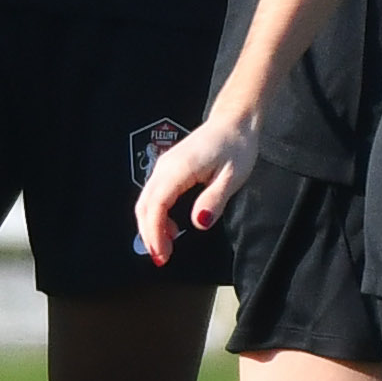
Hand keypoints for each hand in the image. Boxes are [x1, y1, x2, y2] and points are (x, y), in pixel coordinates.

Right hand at [135, 111, 256, 263]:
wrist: (234, 122)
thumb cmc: (236, 147)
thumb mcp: (232, 176)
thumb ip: (214, 199)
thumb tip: (199, 222)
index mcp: (179, 168)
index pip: (157, 205)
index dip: (156, 232)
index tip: (162, 254)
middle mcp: (165, 167)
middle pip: (145, 205)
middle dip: (149, 235)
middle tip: (162, 259)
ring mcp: (164, 166)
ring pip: (146, 201)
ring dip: (150, 227)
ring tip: (164, 248)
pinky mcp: (168, 169)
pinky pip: (154, 195)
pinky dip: (156, 215)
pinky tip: (170, 229)